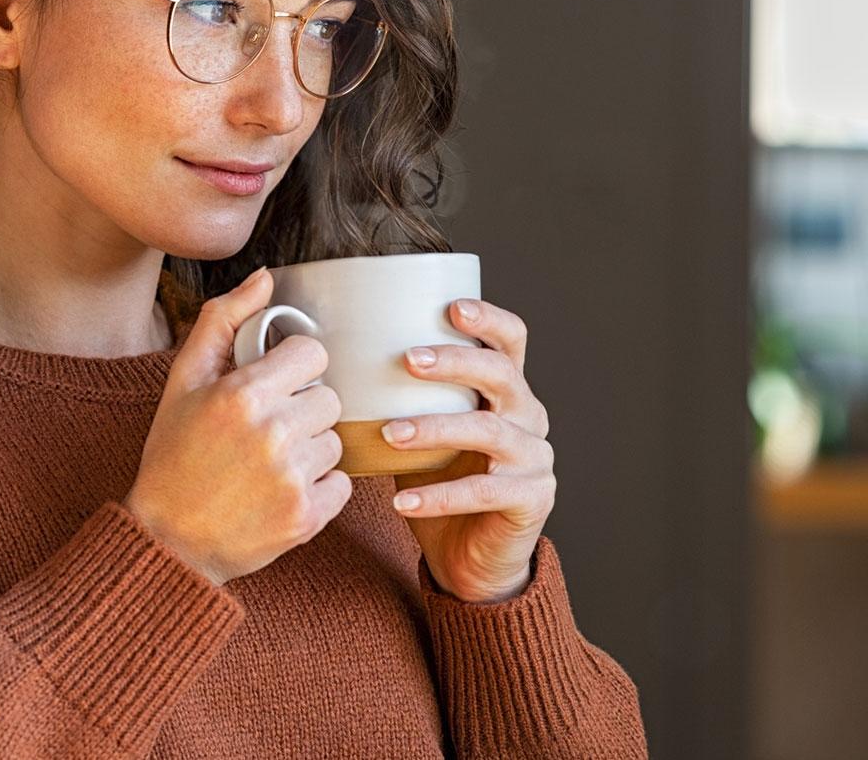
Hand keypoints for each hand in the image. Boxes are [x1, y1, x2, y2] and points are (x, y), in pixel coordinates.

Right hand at [125, 268, 351, 586]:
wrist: (167, 539)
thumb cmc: (172, 455)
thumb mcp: (183, 381)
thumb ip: (223, 321)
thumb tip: (265, 277)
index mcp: (243, 394)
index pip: (312, 354)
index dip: (294, 367)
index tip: (273, 386)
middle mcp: (273, 433)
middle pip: (329, 398)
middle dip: (302, 409)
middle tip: (266, 430)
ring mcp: (292, 478)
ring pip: (336, 441)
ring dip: (311, 449)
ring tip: (270, 464)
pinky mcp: (306, 517)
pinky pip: (342, 484)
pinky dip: (319, 488)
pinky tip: (281, 492)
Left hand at [385, 297, 554, 603]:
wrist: (470, 558)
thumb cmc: (439, 483)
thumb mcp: (420, 433)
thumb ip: (398, 399)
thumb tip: (332, 361)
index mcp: (507, 391)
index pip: (511, 341)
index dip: (488, 319)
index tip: (451, 308)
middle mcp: (528, 417)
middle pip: (503, 374)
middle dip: (455, 361)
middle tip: (407, 359)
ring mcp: (535, 459)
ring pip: (490, 432)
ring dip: (436, 427)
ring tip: (390, 433)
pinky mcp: (532, 499)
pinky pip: (484, 492)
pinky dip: (440, 496)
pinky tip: (402, 501)